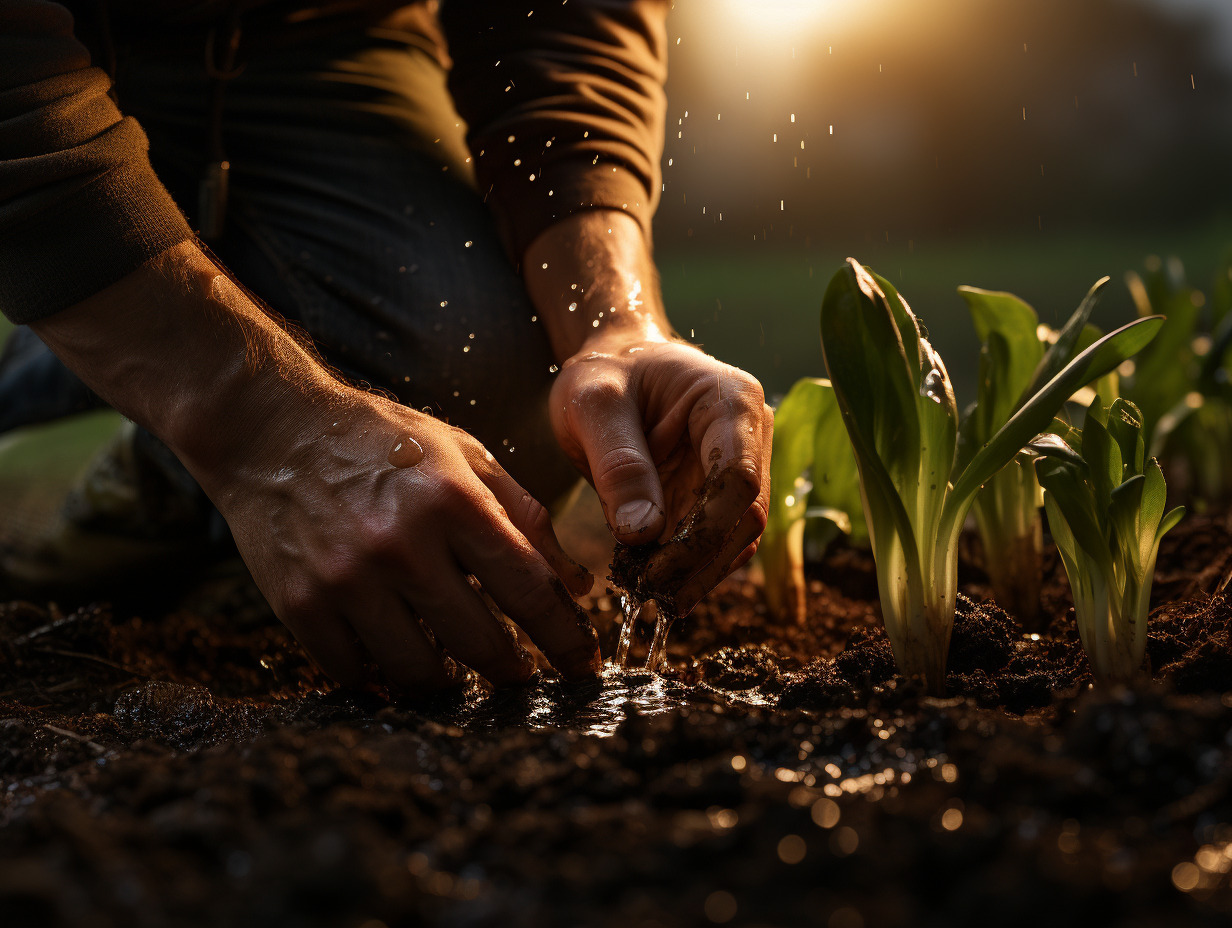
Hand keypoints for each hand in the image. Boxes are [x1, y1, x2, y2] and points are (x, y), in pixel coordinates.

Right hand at [207, 389, 600, 692]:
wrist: (273, 430)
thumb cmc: (381, 441)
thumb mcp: (465, 456)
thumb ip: (524, 517)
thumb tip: (578, 584)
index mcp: (453, 502)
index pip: (528, 589)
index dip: (564, 637)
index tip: (583, 663)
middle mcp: (402, 545)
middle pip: (480, 643)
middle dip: (514, 670)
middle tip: (523, 675)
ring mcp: (347, 580)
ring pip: (419, 672)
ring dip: (450, 682)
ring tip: (460, 671)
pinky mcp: (301, 606)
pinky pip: (356, 672)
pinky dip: (384, 678)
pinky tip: (398, 662)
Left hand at [549, 332, 772, 612]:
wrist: (612, 365)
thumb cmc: (604, 372)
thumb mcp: (594, 405)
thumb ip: (618, 464)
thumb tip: (642, 534)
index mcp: (731, 400)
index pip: (739, 478)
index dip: (704, 531)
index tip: (656, 568)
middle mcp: (750, 437)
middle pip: (745, 517)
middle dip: (699, 563)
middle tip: (647, 594)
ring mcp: (739, 468)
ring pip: (735, 538)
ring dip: (694, 573)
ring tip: (645, 593)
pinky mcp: (718, 495)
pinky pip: (713, 541)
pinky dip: (685, 567)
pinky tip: (650, 581)